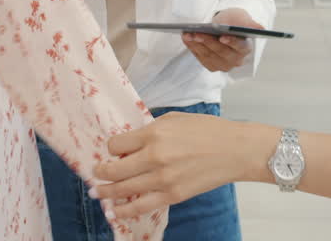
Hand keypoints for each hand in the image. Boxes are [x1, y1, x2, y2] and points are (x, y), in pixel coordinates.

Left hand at [92, 112, 272, 217]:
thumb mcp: (174, 119)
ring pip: (123, 191)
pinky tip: (115, 211)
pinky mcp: (173, 195)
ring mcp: (163, 179)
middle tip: (95, 175)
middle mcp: (155, 157)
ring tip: (97, 193)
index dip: (112, 148)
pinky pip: (141, 206)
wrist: (235, 150)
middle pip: (114, 170)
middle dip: (101, 173)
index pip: (116, 145)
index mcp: (154, 133)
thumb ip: (149, 131)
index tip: (114, 151)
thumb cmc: (207, 130)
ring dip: (106, 193)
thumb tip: (130, 144)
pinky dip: (125, 210)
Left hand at [182, 8, 261, 71]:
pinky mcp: (211, 65)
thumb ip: (250, 24)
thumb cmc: (234, 21)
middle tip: (197, 33)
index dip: (232, 42)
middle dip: (208, 42)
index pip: (240, 47)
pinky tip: (186, 38)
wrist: (225, 27)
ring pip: (209, 56)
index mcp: (246, 48)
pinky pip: (200, 57)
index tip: (222, 36)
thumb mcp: (242, 18)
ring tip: (187, 34)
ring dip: (197, 44)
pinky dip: (192, 47)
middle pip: (221, 52)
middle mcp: (236, 60)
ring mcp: (223, 65)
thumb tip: (261, 28)